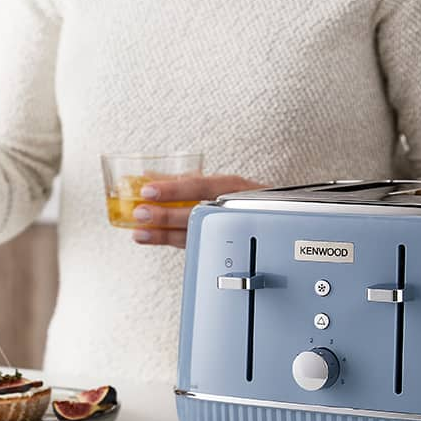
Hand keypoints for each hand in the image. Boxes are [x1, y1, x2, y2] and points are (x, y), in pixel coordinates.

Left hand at [132, 175, 262, 248]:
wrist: (279, 216)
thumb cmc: (245, 197)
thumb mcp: (218, 182)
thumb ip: (185, 180)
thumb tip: (150, 175)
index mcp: (232, 187)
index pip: (200, 186)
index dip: (173, 189)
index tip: (149, 190)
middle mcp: (232, 207)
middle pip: (197, 213)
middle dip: (166, 216)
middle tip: (140, 213)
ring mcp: (229, 228)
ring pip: (196, 234)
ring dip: (164, 235)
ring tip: (141, 234)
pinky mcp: (225, 245)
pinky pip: (197, 244)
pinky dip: (174, 241)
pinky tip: (157, 239)